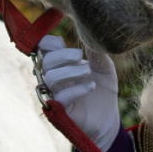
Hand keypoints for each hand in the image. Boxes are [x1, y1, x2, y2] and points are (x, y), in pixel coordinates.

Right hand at [37, 35, 120, 151]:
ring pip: (51, 78)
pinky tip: (91, 86)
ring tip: (89, 72)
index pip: (42, 49)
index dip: (50, 42)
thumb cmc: (103, 89)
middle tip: (81, 56)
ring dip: (71, 71)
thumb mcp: (103, 67)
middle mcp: (53, 79)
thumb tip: (89, 34)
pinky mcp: (60, 112)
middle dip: (64, 55)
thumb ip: (95, 52)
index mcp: (59, 64)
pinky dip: (76, 89)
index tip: (64, 41)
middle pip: (46, 62)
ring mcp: (54, 95)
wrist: (109, 116)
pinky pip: (60, 98)